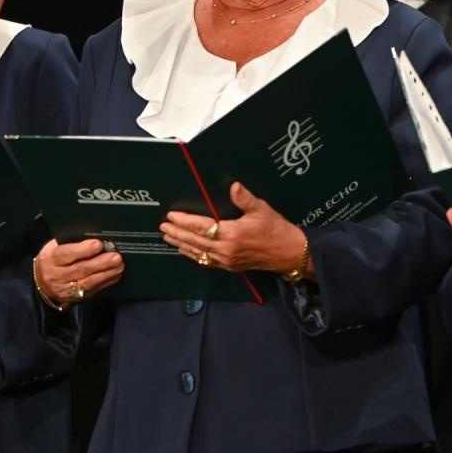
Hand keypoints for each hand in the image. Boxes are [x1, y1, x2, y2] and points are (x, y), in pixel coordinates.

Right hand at [34, 237, 123, 303]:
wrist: (42, 283)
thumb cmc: (52, 259)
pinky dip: (105, 282)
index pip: (65, 254)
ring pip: (88, 282)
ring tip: (119, 265)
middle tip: (116, 257)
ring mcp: (66, 289)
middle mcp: (57, 275)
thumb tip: (93, 234)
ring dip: (106, 273)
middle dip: (100, 263)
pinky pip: (92, 290)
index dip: (82, 250)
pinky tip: (115, 275)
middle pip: (80, 270)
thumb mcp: (54, 247)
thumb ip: (69, 242)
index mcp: (50, 258)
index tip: (98, 244)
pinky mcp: (75, 298)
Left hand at [161, 182, 305, 275]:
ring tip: (167, 238)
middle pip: (194, 241)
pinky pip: (206, 261)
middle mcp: (225, 250)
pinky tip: (186, 250)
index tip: (171, 216)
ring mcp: (226, 260)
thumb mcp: (262, 210)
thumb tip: (233, 185)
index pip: (201, 227)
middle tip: (162, 227)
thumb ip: (245, 198)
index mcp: (232, 234)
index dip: (184, 221)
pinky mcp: (229, 267)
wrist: (289, 253)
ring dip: (181, 245)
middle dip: (177, 233)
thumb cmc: (276, 229)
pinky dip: (193, 255)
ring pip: (198, 253)